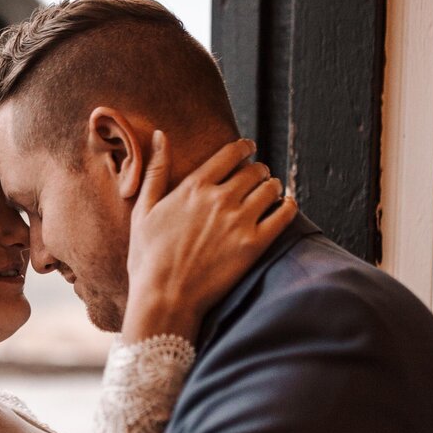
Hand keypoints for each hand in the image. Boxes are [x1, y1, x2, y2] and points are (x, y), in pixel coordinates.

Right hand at [122, 134, 295, 343]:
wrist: (164, 298)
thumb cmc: (148, 258)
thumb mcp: (143, 210)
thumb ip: (155, 170)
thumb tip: (161, 135)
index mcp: (194, 187)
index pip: (231, 153)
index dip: (244, 147)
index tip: (248, 148)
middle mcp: (220, 198)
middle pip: (254, 170)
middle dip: (258, 169)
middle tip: (259, 175)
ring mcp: (239, 221)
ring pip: (271, 188)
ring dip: (273, 186)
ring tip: (270, 191)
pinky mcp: (254, 245)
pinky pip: (284, 214)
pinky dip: (289, 205)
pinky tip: (286, 206)